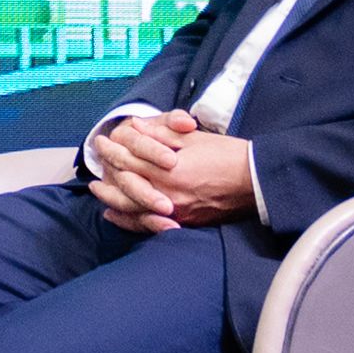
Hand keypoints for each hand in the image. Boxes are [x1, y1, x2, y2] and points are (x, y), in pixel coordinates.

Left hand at [88, 108, 251, 229]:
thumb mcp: (192, 138)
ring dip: (111, 198)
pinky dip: (129, 220)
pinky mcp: (184, 223)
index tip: (101, 141)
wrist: (257, 181)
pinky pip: (148, 225)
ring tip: (97, 190)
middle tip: (96, 160)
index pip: (128, 159)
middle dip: (107, 170)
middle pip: (125, 184)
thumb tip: (135, 127)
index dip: (112, 149)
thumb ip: (160, 134)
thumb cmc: (228, 155)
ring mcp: (174, 212)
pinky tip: (116, 214)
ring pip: (132, 207)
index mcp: (168, 170)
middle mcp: (167, 193)